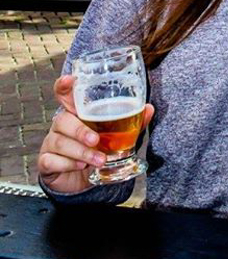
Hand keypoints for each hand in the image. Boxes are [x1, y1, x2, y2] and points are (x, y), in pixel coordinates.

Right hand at [38, 75, 153, 193]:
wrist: (78, 179)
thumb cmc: (95, 149)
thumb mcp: (113, 135)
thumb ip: (129, 122)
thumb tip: (149, 108)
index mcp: (75, 113)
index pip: (64, 94)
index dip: (64, 85)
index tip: (70, 79)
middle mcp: (61, 124)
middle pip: (62, 119)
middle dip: (79, 130)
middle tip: (96, 140)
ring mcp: (51, 143)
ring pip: (59, 142)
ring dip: (80, 152)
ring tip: (98, 159)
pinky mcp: (46, 161)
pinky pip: (51, 160)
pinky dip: (67, 164)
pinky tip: (80, 167)